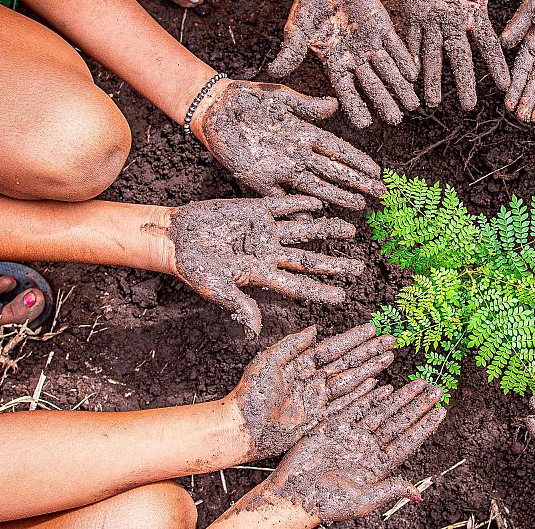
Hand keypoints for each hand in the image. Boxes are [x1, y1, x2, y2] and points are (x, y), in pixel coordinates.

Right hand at [168, 197, 363, 333]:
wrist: (174, 238)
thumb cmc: (192, 268)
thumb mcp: (216, 289)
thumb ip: (238, 305)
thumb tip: (256, 330)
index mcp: (261, 275)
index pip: (297, 285)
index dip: (320, 291)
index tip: (343, 297)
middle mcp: (268, 254)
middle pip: (308, 260)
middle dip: (334, 264)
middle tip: (360, 267)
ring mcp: (264, 231)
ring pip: (303, 231)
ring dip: (325, 229)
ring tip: (350, 229)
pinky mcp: (255, 209)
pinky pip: (283, 206)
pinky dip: (300, 204)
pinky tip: (320, 204)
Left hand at [199, 80, 386, 208]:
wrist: (216, 107)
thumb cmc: (249, 98)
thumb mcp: (281, 97)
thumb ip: (308, 105)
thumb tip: (334, 106)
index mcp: (304, 133)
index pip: (337, 149)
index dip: (357, 160)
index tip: (377, 170)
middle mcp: (297, 153)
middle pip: (333, 171)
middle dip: (357, 182)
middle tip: (379, 194)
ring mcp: (280, 168)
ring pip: (315, 185)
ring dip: (336, 196)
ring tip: (358, 206)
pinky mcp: (259, 179)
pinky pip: (282, 197)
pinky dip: (297, 206)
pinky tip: (314, 216)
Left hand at [228, 322, 397, 461]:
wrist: (242, 428)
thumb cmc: (249, 394)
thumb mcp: (268, 362)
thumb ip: (291, 344)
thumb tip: (314, 330)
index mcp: (301, 364)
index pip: (333, 348)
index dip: (353, 338)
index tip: (372, 328)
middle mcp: (312, 380)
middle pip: (347, 363)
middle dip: (369, 352)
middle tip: (390, 340)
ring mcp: (317, 399)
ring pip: (350, 380)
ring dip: (370, 369)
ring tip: (388, 357)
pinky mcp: (318, 417)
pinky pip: (344, 404)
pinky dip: (361, 394)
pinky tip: (375, 384)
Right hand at [259, 379, 447, 520]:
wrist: (294, 495)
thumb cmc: (327, 504)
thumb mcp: (363, 500)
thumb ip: (390, 489)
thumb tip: (417, 493)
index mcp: (379, 466)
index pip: (408, 441)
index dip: (424, 426)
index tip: (441, 411)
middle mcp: (369, 448)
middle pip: (399, 422)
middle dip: (418, 405)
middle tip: (436, 389)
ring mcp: (352, 436)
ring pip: (381, 411)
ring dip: (400, 397)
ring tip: (418, 383)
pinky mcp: (334, 427)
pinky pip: (355, 407)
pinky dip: (369, 396)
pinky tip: (384, 387)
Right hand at [267, 0, 419, 128]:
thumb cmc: (308, 5)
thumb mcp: (297, 29)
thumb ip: (291, 52)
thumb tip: (274, 72)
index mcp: (334, 63)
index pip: (346, 91)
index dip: (355, 106)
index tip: (364, 124)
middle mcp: (355, 58)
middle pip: (371, 85)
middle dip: (384, 102)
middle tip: (396, 119)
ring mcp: (371, 44)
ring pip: (388, 70)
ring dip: (400, 86)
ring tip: (412, 104)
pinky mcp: (383, 28)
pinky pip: (396, 47)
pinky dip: (405, 59)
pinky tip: (414, 73)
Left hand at [402, 0, 534, 109]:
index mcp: (474, 14)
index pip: (487, 44)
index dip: (495, 64)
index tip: (504, 86)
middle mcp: (454, 23)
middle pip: (460, 57)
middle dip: (463, 81)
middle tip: (468, 107)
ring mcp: (433, 21)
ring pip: (433, 55)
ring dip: (432, 78)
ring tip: (431, 103)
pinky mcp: (414, 15)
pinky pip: (410, 39)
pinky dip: (409, 56)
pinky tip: (410, 76)